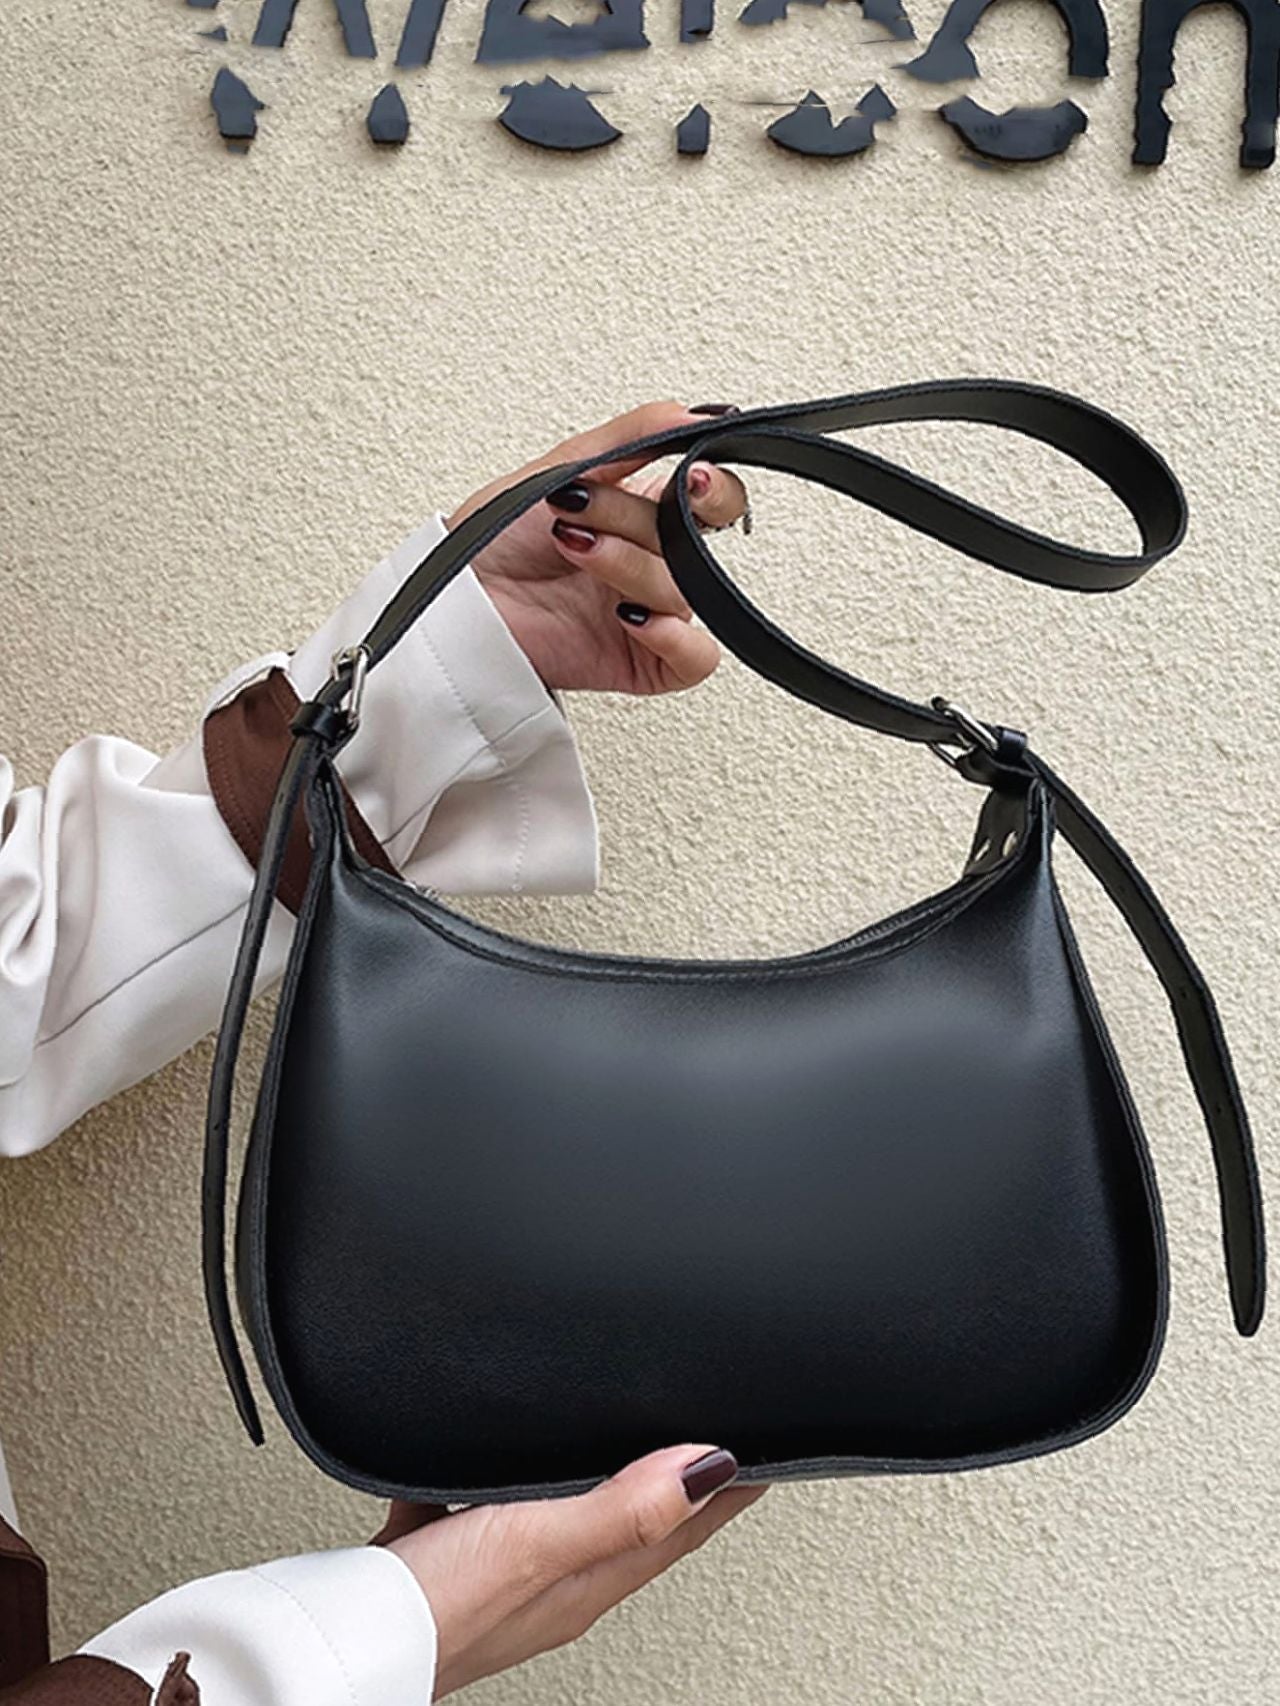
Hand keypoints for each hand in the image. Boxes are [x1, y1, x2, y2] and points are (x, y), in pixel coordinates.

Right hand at [384, 1445, 765, 1697]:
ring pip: (568, 1507)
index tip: (769, 1442)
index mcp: (591, 1577)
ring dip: (597, 1469)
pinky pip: (489, 1501)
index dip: (729, 1480)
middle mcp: (558, 1577)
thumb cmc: (434, 1607)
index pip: (686, 1522)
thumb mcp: (536, 1543)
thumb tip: (707, 1469)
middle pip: (637, 1515)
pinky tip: (488, 1443)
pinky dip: (502, 1472)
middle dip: (675, 1468)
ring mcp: (504, 1568)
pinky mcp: (452, 1555)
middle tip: (710, 1428)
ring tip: (624, 1427)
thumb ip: (621, 1510)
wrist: (332, 1642)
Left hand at [446, 402, 748, 694]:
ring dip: (628, 565)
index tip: (691, 478)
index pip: (713, 501)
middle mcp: (647, 564)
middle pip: (696, 543)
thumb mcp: (560, 467)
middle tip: (588, 508)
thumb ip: (631, 437)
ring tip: (573, 549)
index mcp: (641, 515)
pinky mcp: (640, 663)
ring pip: (684, 592)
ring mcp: (647, 613)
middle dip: (639, 520)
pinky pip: (695, 658)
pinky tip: (628, 616)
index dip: (714, 490)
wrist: (454, 600)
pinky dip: (673, 637)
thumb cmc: (490, 540)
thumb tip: (691, 414)